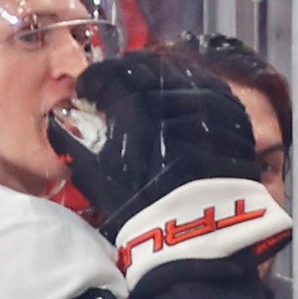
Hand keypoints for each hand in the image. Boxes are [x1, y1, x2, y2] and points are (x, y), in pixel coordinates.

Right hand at [53, 51, 285, 282]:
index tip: (89, 91)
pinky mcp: (234, 116)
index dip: (96, 79)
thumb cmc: (142, 206)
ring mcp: (210, 102)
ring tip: (151, 98)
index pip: (112, 72)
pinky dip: (193, 92)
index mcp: (137, 103)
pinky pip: (211, 89)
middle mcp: (176, 94)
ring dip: (162, 79)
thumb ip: (75, 140)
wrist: (200, 232)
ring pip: (181, 72)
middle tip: (119, 90)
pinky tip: (183, 107)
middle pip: (147, 66)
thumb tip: (63, 122)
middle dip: (127, 74)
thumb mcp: (95, 173)